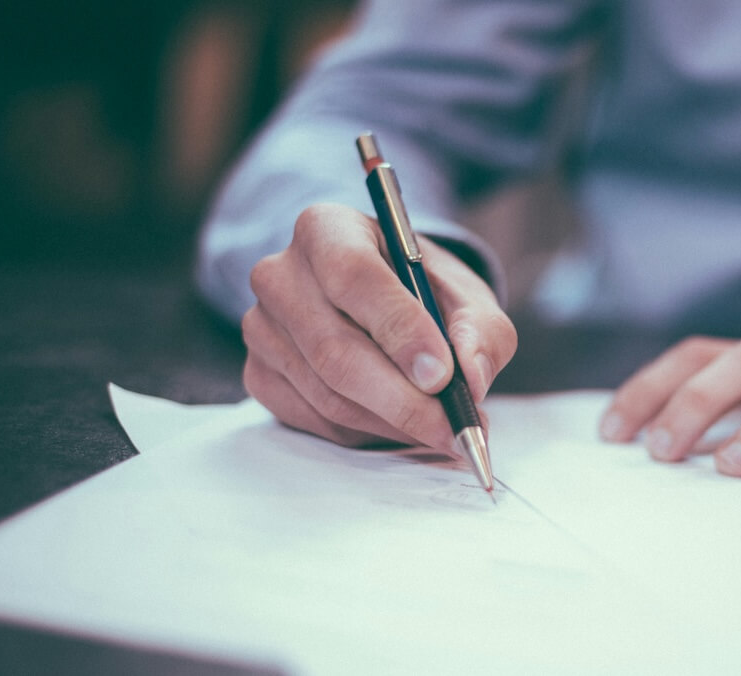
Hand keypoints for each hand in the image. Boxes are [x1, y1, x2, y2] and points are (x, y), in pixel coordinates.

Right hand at [241, 203, 516, 449]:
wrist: (384, 302)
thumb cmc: (424, 292)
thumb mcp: (467, 296)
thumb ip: (481, 330)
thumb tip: (471, 377)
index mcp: (327, 229)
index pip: (353, 276)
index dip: (399, 329)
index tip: (442, 375)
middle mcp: (280, 274)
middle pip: (335, 349)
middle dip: (403, 399)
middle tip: (454, 427)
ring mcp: (262, 328)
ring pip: (328, 394)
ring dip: (393, 422)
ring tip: (442, 430)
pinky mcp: (259, 374)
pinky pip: (315, 419)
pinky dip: (367, 433)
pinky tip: (402, 425)